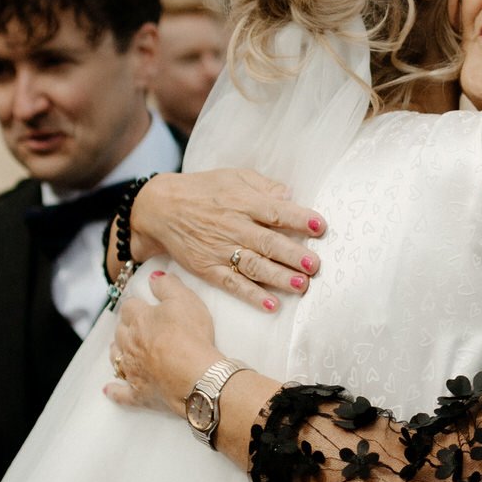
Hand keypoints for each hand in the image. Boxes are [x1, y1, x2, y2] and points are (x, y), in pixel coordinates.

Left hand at [106, 273, 219, 415]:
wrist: (196, 377)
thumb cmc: (192, 337)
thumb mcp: (186, 300)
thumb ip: (168, 285)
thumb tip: (154, 277)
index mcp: (140, 320)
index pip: (130, 306)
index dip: (137, 304)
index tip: (143, 305)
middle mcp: (130, 344)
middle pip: (120, 331)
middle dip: (126, 327)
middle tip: (137, 326)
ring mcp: (132, 369)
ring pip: (117, 357)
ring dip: (118, 351)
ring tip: (124, 349)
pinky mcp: (139, 393)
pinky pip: (121, 393)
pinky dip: (114, 390)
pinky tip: (108, 389)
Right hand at [127, 170, 325, 310]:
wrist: (160, 208)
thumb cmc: (204, 190)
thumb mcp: (234, 177)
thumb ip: (264, 186)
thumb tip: (290, 195)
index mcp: (243, 201)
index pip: (275, 211)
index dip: (299, 219)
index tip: (320, 226)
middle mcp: (233, 227)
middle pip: (268, 242)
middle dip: (293, 254)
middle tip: (315, 264)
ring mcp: (220, 250)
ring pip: (254, 266)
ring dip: (279, 277)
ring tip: (301, 285)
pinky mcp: (209, 269)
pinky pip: (233, 284)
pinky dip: (252, 295)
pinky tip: (271, 305)